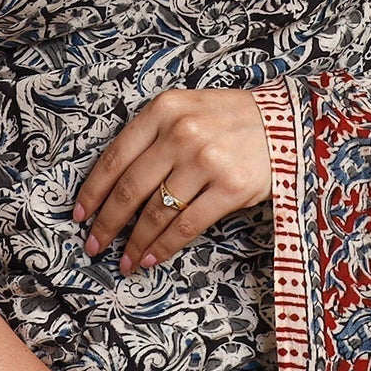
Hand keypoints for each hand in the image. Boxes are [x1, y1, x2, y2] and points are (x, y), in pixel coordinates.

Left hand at [74, 87, 270, 273]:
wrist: (290, 123)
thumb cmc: (232, 120)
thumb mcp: (187, 109)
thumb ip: (153, 136)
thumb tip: (114, 185)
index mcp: (164, 109)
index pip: (115, 156)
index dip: (93, 191)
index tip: (80, 214)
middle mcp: (181, 132)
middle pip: (130, 189)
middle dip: (107, 224)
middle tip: (94, 245)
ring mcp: (206, 160)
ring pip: (156, 212)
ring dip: (135, 242)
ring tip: (125, 261)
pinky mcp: (230, 187)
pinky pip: (186, 225)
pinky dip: (164, 246)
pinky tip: (151, 258)